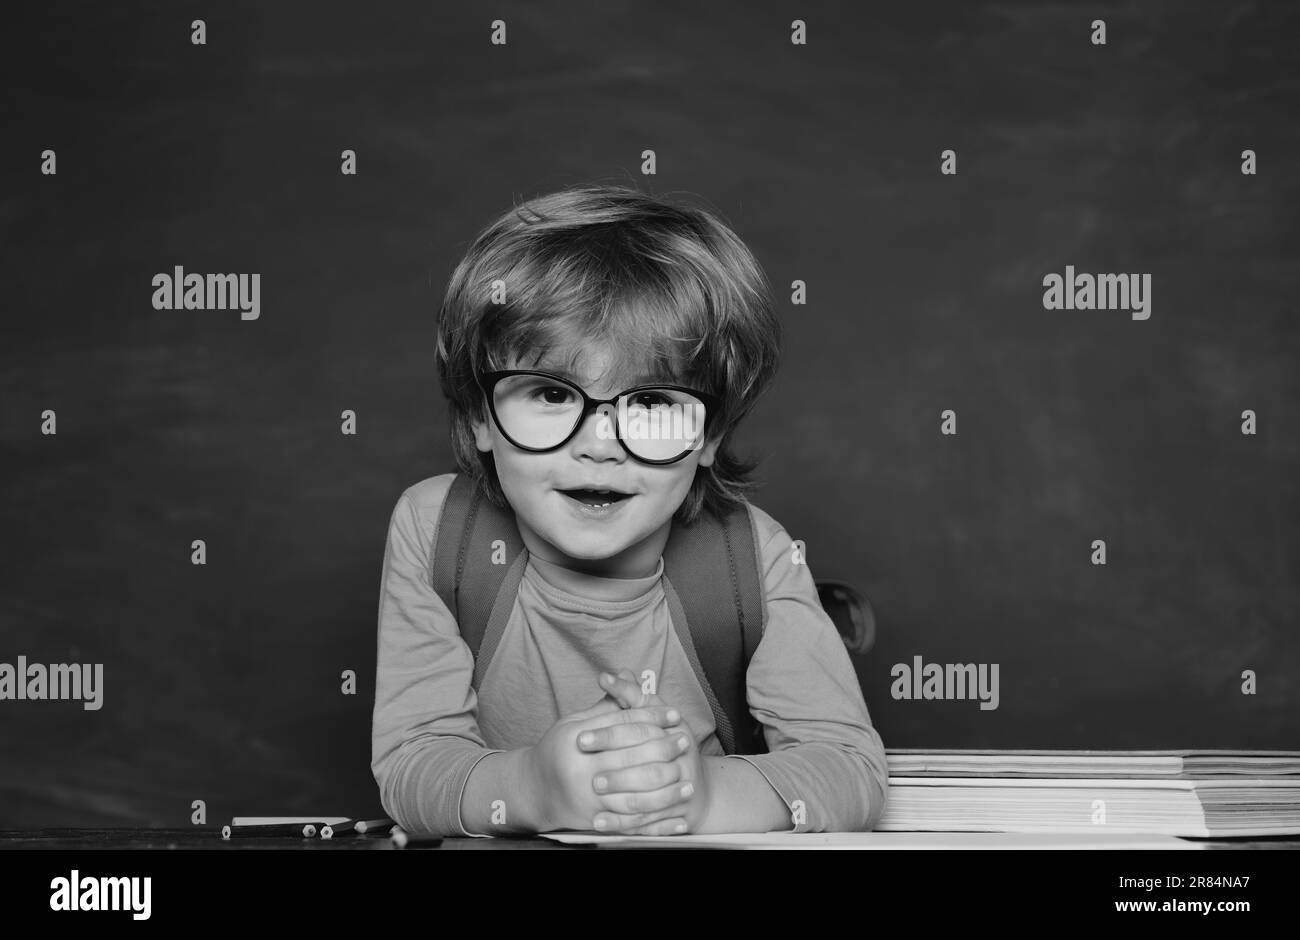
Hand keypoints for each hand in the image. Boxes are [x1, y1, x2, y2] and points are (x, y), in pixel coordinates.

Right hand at [522, 695, 684, 833]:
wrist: (534, 790)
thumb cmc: (559, 751)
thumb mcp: (576, 723)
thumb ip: (606, 705)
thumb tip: (628, 675)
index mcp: (575, 739)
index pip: (622, 725)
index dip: (651, 717)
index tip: (674, 714)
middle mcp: (580, 770)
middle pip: (632, 757)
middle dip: (663, 748)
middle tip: (684, 741)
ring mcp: (587, 798)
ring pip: (635, 794)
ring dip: (665, 788)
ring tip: (686, 776)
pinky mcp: (594, 821)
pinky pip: (632, 823)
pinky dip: (657, 823)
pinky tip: (677, 817)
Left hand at [576, 669, 712, 834]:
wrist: (695, 789)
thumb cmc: (668, 742)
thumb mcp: (653, 715)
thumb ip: (629, 696)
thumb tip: (605, 675)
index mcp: (675, 729)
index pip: (639, 729)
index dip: (608, 734)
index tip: (579, 739)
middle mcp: (682, 758)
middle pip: (648, 765)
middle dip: (615, 770)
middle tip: (586, 773)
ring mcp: (682, 788)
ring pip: (649, 797)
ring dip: (619, 798)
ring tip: (592, 796)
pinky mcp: (677, 815)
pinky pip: (648, 822)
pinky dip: (623, 824)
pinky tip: (599, 823)